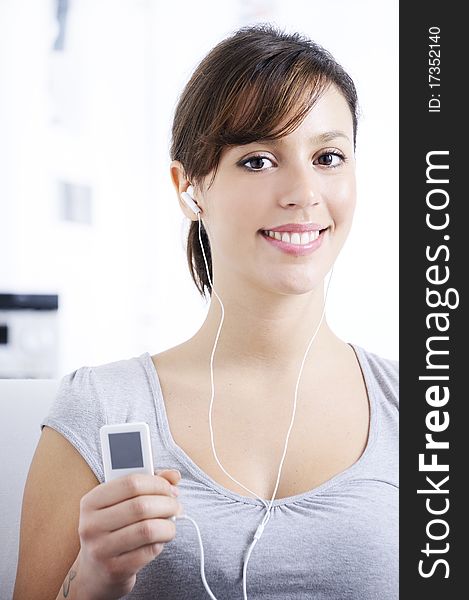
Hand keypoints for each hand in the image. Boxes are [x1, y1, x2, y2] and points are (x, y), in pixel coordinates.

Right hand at [74, 469, 182, 598]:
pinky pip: (148, 551)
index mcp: (91, 501)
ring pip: (147, 529)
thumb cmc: (113, 529)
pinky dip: (161, 543)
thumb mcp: (122, 503)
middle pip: (141, 506)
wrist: (94, 573)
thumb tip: (174, 475)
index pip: (131, 482)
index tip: (170, 488)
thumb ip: (148, 484)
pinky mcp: (114, 570)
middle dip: (167, 504)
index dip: (157, 483)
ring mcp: (100, 549)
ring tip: (170, 524)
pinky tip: (160, 541)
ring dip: (168, 525)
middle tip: (176, 507)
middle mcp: (91, 524)